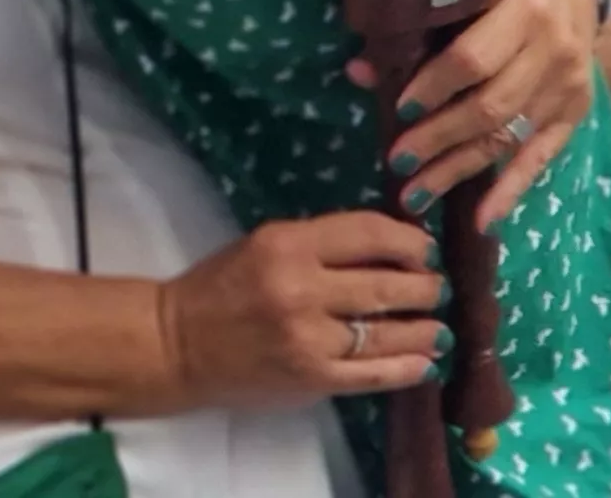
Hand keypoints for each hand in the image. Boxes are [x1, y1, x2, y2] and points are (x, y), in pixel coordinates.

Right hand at [157, 211, 448, 407]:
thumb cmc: (220, 287)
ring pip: (391, 333)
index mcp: (287, 244)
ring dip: (425, 330)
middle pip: (390, 286)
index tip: (424, 251)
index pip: (371, 234)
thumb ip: (321, 246)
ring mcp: (309, 338)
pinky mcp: (312, 377)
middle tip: (435, 290)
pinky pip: (376, 374)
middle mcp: (301, 289)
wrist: (175, 343)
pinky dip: (408, 367)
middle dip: (426, 288)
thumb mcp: (263, 246)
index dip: (411, 243)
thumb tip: (393, 250)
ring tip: (435, 328)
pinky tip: (423, 361)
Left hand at [353, 0, 600, 230]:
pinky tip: (482, 220)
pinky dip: (511, 191)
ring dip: (460, 170)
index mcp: (524, 8)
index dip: (433, 86)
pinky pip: (542, 157)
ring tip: (416, 194)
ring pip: (509, 137)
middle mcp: (552, 52)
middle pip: (490, 107)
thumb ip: (420, 22)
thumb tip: (359, 69)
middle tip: (396, 161)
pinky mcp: (575, 112)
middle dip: (438, 139)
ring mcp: (568, 86)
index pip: (473, 59)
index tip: (397, 107)